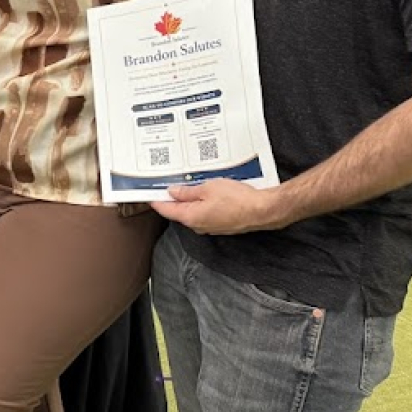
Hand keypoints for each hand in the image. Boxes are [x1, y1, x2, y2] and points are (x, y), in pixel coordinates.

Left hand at [151, 179, 286, 235]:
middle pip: (178, 212)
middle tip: (166, 184)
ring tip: (186, 185)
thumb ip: (188, 192)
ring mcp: (210, 226)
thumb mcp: (208, 188)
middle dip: (172, 199)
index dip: (156, 200)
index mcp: (190, 217)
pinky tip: (205, 194)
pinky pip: (206, 213)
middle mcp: (198, 225)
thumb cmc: (237, 199)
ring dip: (188, 200)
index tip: (148, 193)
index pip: (166, 209)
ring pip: (193, 212)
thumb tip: (173, 192)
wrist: (263, 210)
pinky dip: (202, 204)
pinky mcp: (222, 224)